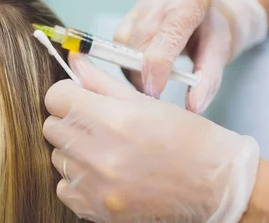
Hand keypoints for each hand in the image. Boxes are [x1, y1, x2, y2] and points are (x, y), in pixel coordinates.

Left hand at [43, 54, 259, 221]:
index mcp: (113, 119)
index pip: (56, 97)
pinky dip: (78, 180)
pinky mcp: (98, 211)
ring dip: (75, 150)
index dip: (67, 93)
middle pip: (52, 127)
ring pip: (58, 157)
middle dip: (70, 120)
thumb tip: (73, 60)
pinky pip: (65, 187)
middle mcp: (100, 155)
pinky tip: (105, 174)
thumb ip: (101, 82)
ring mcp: (97, 187)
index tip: (79, 97)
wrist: (216, 187)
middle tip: (96, 123)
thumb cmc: (188, 139)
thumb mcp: (147, 101)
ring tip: (107, 150)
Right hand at [114, 0, 266, 112]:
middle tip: (153, 95)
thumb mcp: (222, 52)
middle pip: (142, 37)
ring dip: (132, 66)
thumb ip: (208, 79)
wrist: (215, 9)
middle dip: (142, 70)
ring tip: (151, 81)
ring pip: (125, 38)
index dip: (157, 65)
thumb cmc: (219, 29)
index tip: (155, 92)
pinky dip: (128, 58)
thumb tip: (193, 106)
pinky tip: (143, 68)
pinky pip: (120, 38)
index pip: (167, 33)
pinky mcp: (132, 8)